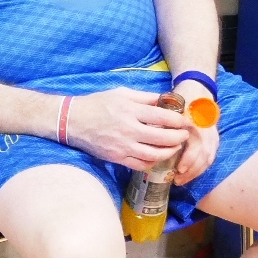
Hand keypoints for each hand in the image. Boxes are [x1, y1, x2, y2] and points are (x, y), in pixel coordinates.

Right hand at [62, 87, 187, 170]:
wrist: (73, 121)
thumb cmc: (97, 103)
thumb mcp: (121, 93)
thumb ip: (145, 97)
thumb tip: (166, 99)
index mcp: (130, 111)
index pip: (163, 117)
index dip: (178, 121)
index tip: (185, 121)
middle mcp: (128, 130)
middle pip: (163, 138)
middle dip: (179, 138)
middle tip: (184, 135)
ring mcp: (123, 147)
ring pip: (155, 155)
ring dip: (169, 152)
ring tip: (175, 147)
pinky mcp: (117, 158)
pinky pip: (141, 165)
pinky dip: (153, 162)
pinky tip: (157, 157)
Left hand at [165, 79, 219, 185]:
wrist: (198, 90)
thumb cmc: (180, 98)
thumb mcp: (170, 105)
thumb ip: (161, 121)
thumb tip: (148, 137)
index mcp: (195, 122)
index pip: (196, 144)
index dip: (189, 159)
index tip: (178, 169)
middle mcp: (206, 130)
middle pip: (204, 155)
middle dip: (192, 171)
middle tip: (177, 180)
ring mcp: (212, 135)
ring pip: (208, 158)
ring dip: (196, 172)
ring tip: (182, 180)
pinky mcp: (214, 139)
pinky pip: (210, 156)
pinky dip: (201, 167)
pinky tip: (190, 174)